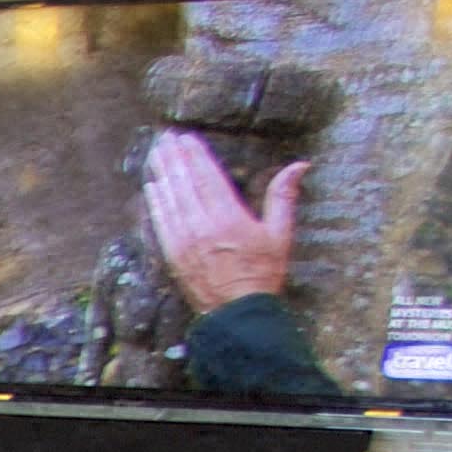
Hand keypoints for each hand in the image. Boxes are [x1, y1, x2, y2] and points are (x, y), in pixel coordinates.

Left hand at [143, 135, 304, 312]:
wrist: (237, 313)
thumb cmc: (263, 274)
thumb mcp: (280, 234)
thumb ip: (283, 197)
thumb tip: (299, 165)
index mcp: (229, 218)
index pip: (207, 177)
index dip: (195, 155)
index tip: (186, 138)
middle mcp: (202, 227)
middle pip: (184, 184)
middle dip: (174, 158)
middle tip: (165, 138)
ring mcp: (183, 241)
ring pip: (169, 199)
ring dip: (162, 174)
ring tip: (156, 153)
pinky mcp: (172, 255)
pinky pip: (160, 222)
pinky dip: (156, 202)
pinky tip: (152, 187)